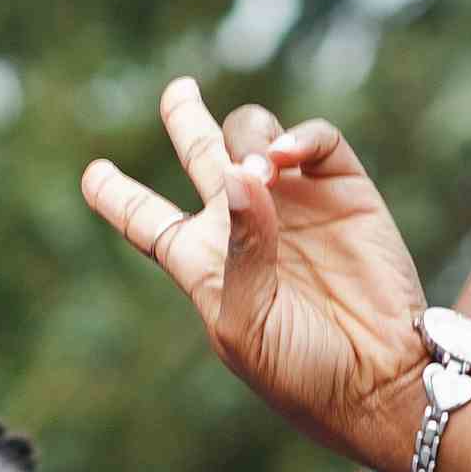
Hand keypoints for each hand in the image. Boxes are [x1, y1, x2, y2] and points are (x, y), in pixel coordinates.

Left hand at [81, 79, 429, 471]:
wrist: (378, 380)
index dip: (117, 196)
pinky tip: (286, 158)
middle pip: (200, 153)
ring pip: (251, 133)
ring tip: (259, 172)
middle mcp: (243, 222)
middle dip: (184, 117)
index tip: (92, 173)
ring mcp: (293, 200)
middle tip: (178, 91)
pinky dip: (299, 136)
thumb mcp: (244, 322)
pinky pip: (314, 139)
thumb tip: (238, 174)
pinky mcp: (343, 188)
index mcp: (202, 261)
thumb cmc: (299, 370)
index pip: (147, 220)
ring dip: (245, 138)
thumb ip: (238, 250)